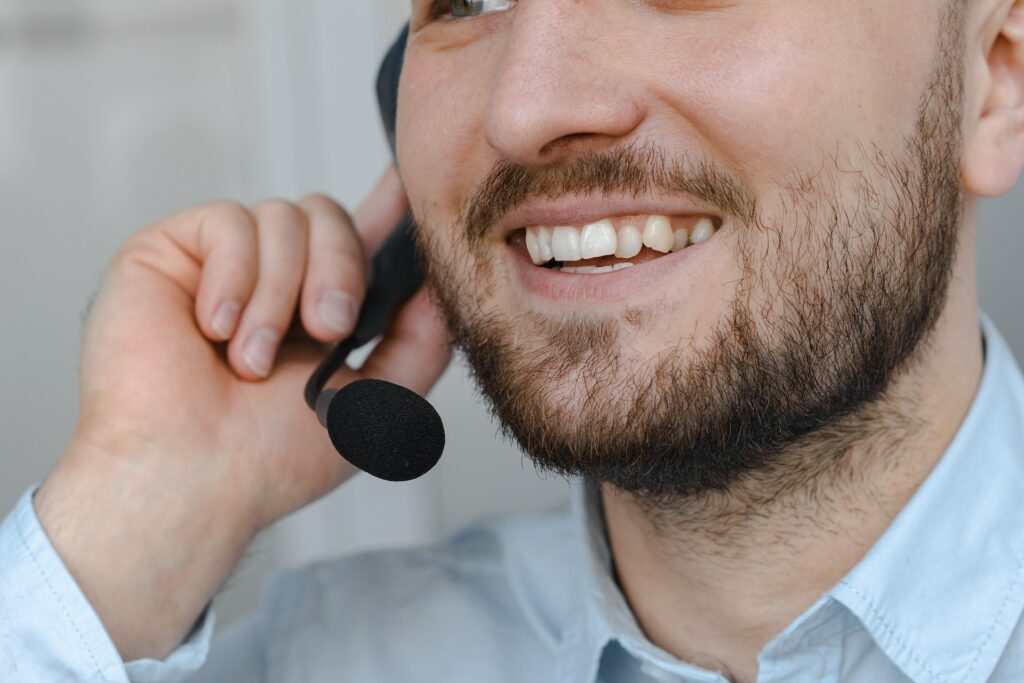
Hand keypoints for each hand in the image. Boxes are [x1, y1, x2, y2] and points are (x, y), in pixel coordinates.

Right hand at [34, 167, 450, 660]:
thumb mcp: (375, 405)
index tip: (414, 179)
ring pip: (283, 216)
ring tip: (251, 361)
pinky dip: (233, 279)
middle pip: (329, 214)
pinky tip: (213, 330)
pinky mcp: (172, 251)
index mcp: (316, 308)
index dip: (388, 203)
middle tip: (329, 329)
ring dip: (280, 295)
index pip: (358, 236)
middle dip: (342, 268)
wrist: (191, 478)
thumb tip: (442, 287)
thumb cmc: (270, 459)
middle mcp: (273, 280)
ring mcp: (222, 265)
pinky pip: (228, 222)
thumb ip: (420, 344)